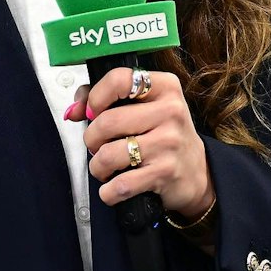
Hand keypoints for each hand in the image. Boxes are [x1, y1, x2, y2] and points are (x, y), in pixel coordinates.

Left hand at [74, 67, 214, 219]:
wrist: (196, 172)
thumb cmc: (163, 135)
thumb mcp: (144, 107)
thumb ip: (105, 99)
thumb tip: (73, 110)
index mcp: (165, 87)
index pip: (119, 79)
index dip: (96, 97)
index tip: (92, 111)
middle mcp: (170, 111)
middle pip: (107, 122)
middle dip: (91, 138)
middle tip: (97, 145)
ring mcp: (169, 142)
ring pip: (108, 155)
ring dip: (97, 166)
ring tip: (104, 166)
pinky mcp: (165, 172)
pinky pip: (120, 185)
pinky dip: (108, 191)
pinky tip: (113, 187)